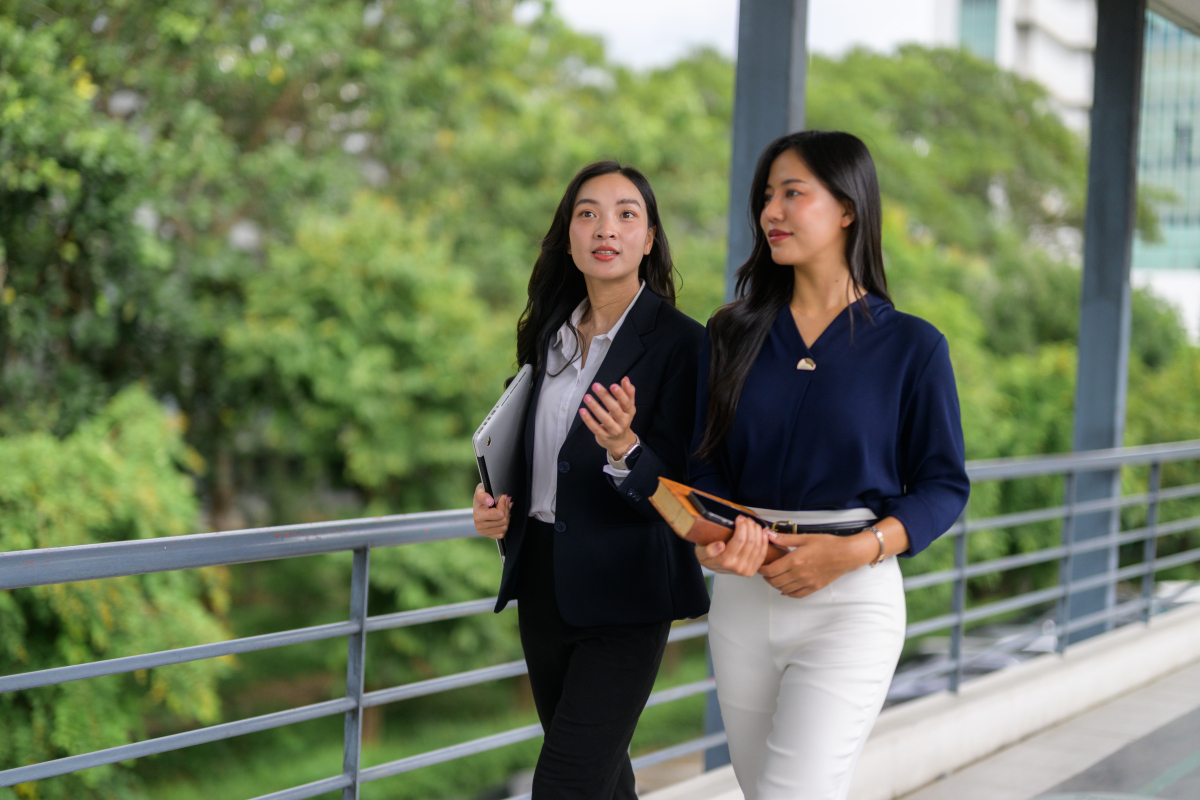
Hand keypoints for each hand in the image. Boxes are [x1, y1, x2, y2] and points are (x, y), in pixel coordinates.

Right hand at [472, 483, 510, 539]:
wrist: (478, 504)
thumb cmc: (481, 496)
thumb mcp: (480, 490)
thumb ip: (483, 495)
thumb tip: (490, 502)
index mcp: (478, 515)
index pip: (499, 514)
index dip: (503, 504)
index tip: (502, 497)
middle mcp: (479, 526)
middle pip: (503, 521)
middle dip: (506, 509)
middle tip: (506, 502)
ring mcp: (484, 532)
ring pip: (504, 528)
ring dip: (507, 517)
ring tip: (505, 509)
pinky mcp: (488, 535)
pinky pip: (501, 534)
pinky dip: (504, 525)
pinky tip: (502, 518)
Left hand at [579, 377, 636, 459]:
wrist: (620, 442)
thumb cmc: (622, 419)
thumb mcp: (627, 407)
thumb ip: (628, 393)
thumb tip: (626, 379)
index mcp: (629, 412)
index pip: (626, 403)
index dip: (620, 394)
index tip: (612, 385)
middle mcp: (623, 422)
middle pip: (615, 409)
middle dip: (605, 397)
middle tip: (595, 386)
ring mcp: (613, 430)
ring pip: (604, 419)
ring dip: (595, 407)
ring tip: (587, 397)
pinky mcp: (603, 436)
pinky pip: (595, 428)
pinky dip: (588, 420)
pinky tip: (582, 410)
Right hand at [694, 515, 770, 575]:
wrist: (712, 566)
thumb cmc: (707, 557)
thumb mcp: (700, 552)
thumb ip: (708, 550)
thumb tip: (720, 545)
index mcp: (725, 561)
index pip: (739, 540)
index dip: (742, 526)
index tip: (739, 518)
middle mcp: (738, 567)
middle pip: (750, 542)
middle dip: (750, 526)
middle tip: (746, 519)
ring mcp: (747, 569)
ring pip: (758, 546)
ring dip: (757, 532)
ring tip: (753, 523)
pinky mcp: (753, 569)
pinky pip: (763, 554)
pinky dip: (764, 541)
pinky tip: (763, 532)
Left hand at [758, 530, 875, 597]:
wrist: (846, 555)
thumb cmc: (828, 544)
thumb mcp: (805, 538)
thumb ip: (785, 538)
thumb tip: (768, 534)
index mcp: (794, 561)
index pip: (771, 570)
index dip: (762, 570)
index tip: (760, 567)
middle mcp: (799, 574)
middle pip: (775, 582)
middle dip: (767, 578)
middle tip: (765, 572)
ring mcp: (806, 583)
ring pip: (784, 589)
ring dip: (776, 585)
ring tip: (774, 578)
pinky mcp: (814, 588)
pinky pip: (796, 595)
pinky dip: (788, 593)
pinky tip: (786, 589)